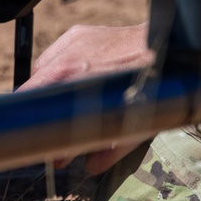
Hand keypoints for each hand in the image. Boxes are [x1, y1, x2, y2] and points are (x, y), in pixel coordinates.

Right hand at [19, 22, 153, 174]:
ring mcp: (71, 42)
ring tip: (65, 106)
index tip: (44, 145)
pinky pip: (55, 53)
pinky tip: (72, 80)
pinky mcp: (77, 33)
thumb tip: (90, 166)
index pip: (33, 103)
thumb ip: (107, 150)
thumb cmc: (153, 89)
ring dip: (47, 89)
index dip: (36, 126)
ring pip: (42, 70)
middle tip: (54, 131)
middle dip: (40, 112)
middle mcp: (67, 59)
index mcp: (73, 82)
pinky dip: (57, 68)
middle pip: (33, 88)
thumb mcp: (134, 128)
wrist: (167, 49)